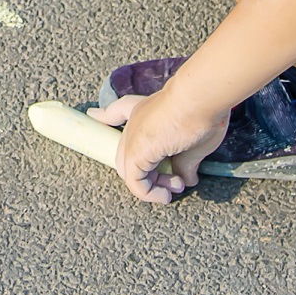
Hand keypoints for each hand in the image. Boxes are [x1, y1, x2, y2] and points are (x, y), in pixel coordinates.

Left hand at [92, 90, 227, 204]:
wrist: (198, 99)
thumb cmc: (202, 113)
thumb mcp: (194, 144)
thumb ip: (185, 163)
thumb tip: (186, 179)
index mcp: (146, 111)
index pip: (118, 112)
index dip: (105, 115)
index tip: (93, 114)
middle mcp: (135, 121)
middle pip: (126, 153)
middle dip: (149, 175)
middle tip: (174, 182)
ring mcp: (133, 136)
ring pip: (129, 169)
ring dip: (152, 187)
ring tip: (173, 190)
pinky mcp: (136, 152)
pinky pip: (134, 181)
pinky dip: (148, 194)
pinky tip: (165, 195)